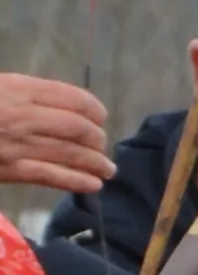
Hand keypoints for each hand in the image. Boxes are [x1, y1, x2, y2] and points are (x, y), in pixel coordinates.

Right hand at [0, 76, 110, 199]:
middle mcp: (24, 117)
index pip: (73, 98)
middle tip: (101, 145)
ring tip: (108, 169)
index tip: (101, 118)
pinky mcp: (11, 170)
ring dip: (95, 163)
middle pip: (77, 127)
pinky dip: (76, 181)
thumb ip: (27, 94)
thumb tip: (59, 105)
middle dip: (96, 138)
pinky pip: (51, 176)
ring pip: (70, 153)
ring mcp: (19, 145)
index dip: (94, 110)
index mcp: (20, 90)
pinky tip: (93, 185)